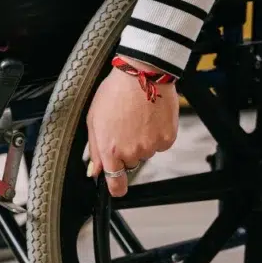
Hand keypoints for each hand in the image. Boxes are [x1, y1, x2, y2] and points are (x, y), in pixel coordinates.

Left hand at [85, 56, 179, 196]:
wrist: (142, 74)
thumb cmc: (115, 92)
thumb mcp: (95, 119)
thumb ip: (94, 149)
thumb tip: (94, 171)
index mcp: (110, 149)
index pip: (115, 183)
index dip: (115, 188)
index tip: (116, 188)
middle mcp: (131, 152)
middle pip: (130, 163)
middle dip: (126, 150)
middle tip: (124, 127)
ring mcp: (150, 147)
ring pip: (145, 153)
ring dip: (141, 141)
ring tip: (137, 117)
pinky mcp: (167, 139)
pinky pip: (160, 144)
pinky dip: (156, 134)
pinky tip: (149, 118)